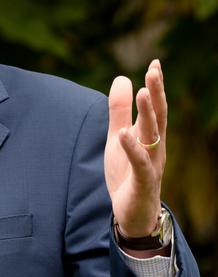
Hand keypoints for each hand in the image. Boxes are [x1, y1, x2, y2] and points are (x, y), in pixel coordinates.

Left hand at [105, 60, 166, 237]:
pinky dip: (132, 148)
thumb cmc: (128, 172)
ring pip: (152, 136)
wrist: (134, 213)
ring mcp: (151, 165)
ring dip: (147, 114)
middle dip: (157, 93)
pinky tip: (124, 134)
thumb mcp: (119, 137)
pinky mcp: (142, 182)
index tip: (155, 62)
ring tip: (143, 91)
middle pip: (158, 117)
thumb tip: (122, 78)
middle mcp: (155, 148)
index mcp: (150, 136)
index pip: (155, 107)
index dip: (156, 86)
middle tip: (154, 70)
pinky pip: (139, 164)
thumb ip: (119, 111)